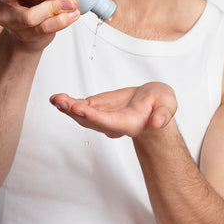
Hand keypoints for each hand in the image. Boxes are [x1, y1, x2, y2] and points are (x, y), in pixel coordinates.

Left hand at [50, 82, 176, 137]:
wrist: (152, 105)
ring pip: (82, 115)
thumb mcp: (167, 105)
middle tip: (63, 102)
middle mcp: (112, 124)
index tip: (83, 110)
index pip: (111, 122)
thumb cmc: (161, 103)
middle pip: (92, 121)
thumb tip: (157, 123)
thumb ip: (163, 114)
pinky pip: (80, 107)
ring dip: (68, 107)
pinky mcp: (96, 108)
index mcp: (129, 124)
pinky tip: (56, 98)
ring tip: (56, 99)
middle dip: (77, 112)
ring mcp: (102, 117)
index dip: (96, 117)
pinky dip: (67, 103)